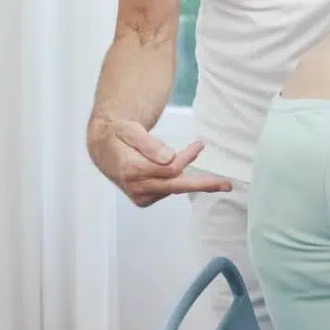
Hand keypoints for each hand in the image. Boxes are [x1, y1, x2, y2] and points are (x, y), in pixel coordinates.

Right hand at [87, 117, 231, 207]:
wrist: (103, 148)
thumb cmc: (118, 135)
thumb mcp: (130, 130)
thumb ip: (149, 144)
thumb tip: (170, 158)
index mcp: (131, 170)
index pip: (170, 169)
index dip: (187, 157)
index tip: (199, 144)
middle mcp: (136, 187)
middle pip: (176, 186)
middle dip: (203, 184)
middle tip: (227, 185)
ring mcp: (140, 196)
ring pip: (174, 188)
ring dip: (191, 178)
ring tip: (198, 159)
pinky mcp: (144, 200)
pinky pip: (168, 191)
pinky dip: (177, 180)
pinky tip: (175, 170)